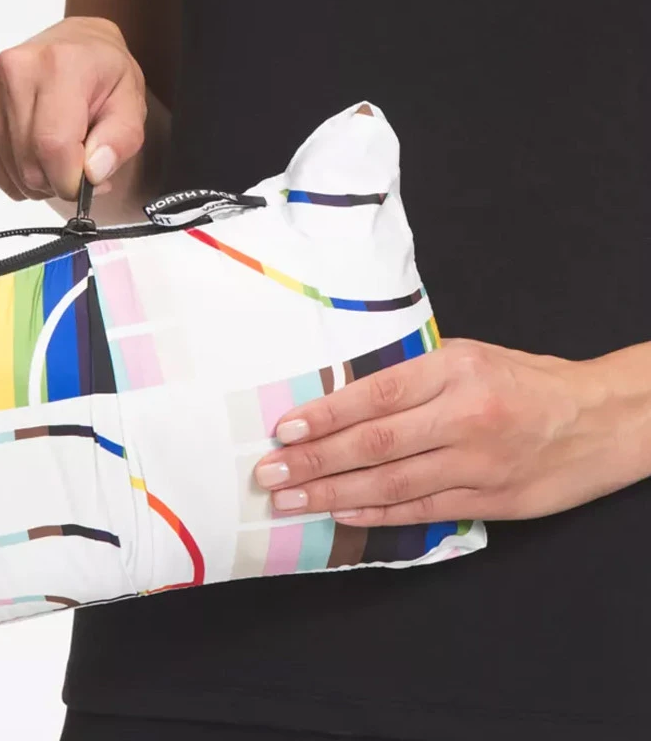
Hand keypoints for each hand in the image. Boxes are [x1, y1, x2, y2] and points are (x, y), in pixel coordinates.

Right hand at [0, 16, 146, 200]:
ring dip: (40, 181)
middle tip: (79, 167)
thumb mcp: (132, 102)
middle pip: (31, 165)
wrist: (76, 44)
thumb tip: (92, 174)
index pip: (53, 145)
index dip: (71, 181)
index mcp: (59, 65)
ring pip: (13, 171)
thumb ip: (120, 141)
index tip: (89, 185)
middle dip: (59, 183)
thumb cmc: (105, 74)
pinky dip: (18, 175)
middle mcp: (14, 72)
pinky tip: (37, 155)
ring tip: (60, 156)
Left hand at [254, 338, 650, 525]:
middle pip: (376, 443)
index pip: (375, 395)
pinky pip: (423, 510)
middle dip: (316, 461)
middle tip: (271, 474)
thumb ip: (412, 376)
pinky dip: (377, 514)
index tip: (285, 430)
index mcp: (454, 370)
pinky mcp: (492, 500)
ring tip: (292, 500)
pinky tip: (341, 514)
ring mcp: (478, 464)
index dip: (325, 415)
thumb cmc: (525, 379)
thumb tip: (342, 397)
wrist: (600, 418)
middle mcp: (464, 417)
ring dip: (335, 494)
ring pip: (393, 484)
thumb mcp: (468, 357)